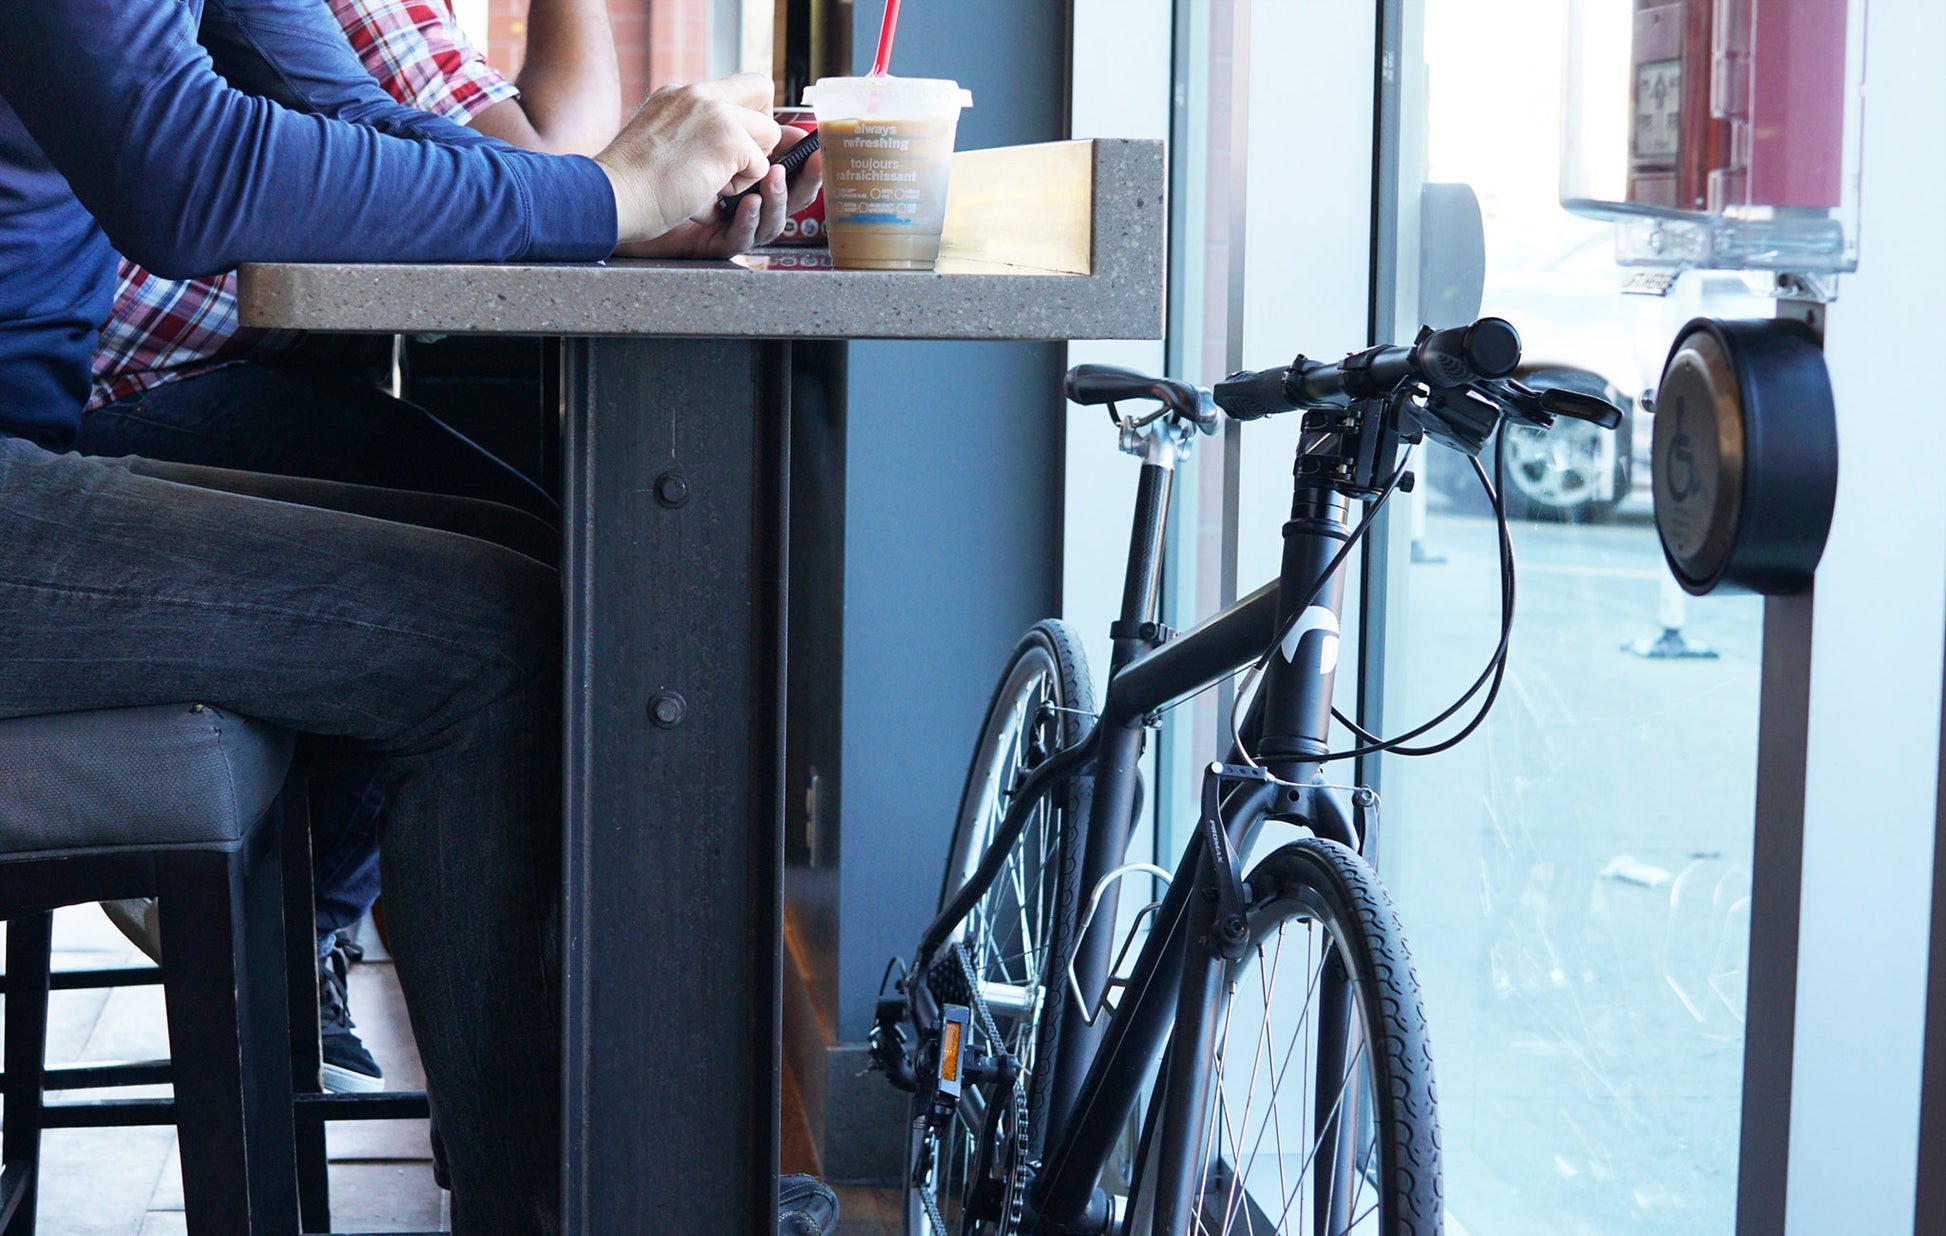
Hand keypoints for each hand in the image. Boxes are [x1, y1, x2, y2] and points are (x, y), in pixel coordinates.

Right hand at [594, 73, 780, 243]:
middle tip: (735, 161)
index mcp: (680, 94)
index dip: (752, 111)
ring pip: (768, 134)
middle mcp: (698, 93)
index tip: (741, 140)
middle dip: (761, 129)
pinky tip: (706, 192)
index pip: (738, 84)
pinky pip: (760, 167)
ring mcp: (716, 113)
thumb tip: (733, 151)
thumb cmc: (629, 186)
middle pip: (763, 91)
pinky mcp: (729, 140)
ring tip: (709, 183)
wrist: (611, 195)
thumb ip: (694, 134)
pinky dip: (739, 188)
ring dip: (747, 166)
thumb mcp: (661, 143)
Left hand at [614, 128, 822, 259]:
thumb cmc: (652, 160)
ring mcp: (725, 220)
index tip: (813, 142)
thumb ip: (743, 124)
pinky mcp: (711, 243)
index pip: (782, 160)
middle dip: (803, 179)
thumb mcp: (705, 123)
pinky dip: (749, 220)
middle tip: (812, 163)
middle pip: (789, 193)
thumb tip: (782, 121)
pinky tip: (749, 205)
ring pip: (773, 218)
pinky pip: (742, 237)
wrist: (612, 199)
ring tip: (775, 182)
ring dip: (779, 197)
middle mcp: (736, 193)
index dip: (798, 150)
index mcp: (736, 162)